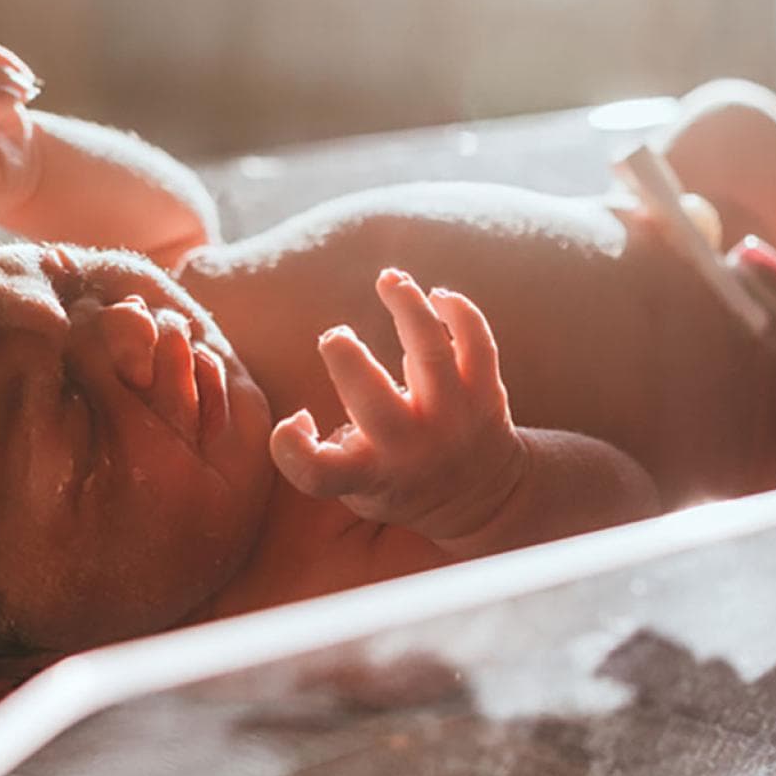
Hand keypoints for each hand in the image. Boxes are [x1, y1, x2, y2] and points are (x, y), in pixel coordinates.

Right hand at [271, 269, 526, 540]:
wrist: (481, 497)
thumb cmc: (400, 480)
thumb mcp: (358, 485)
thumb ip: (326, 455)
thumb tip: (303, 417)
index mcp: (370, 475)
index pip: (318, 472)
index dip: (290, 445)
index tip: (298, 418)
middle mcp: (412, 449)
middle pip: (373, 401)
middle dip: (346, 357)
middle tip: (335, 338)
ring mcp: (454, 420)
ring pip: (431, 353)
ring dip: (406, 306)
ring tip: (389, 279)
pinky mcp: (486, 394)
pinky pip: (478, 343)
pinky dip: (460, 312)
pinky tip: (437, 296)